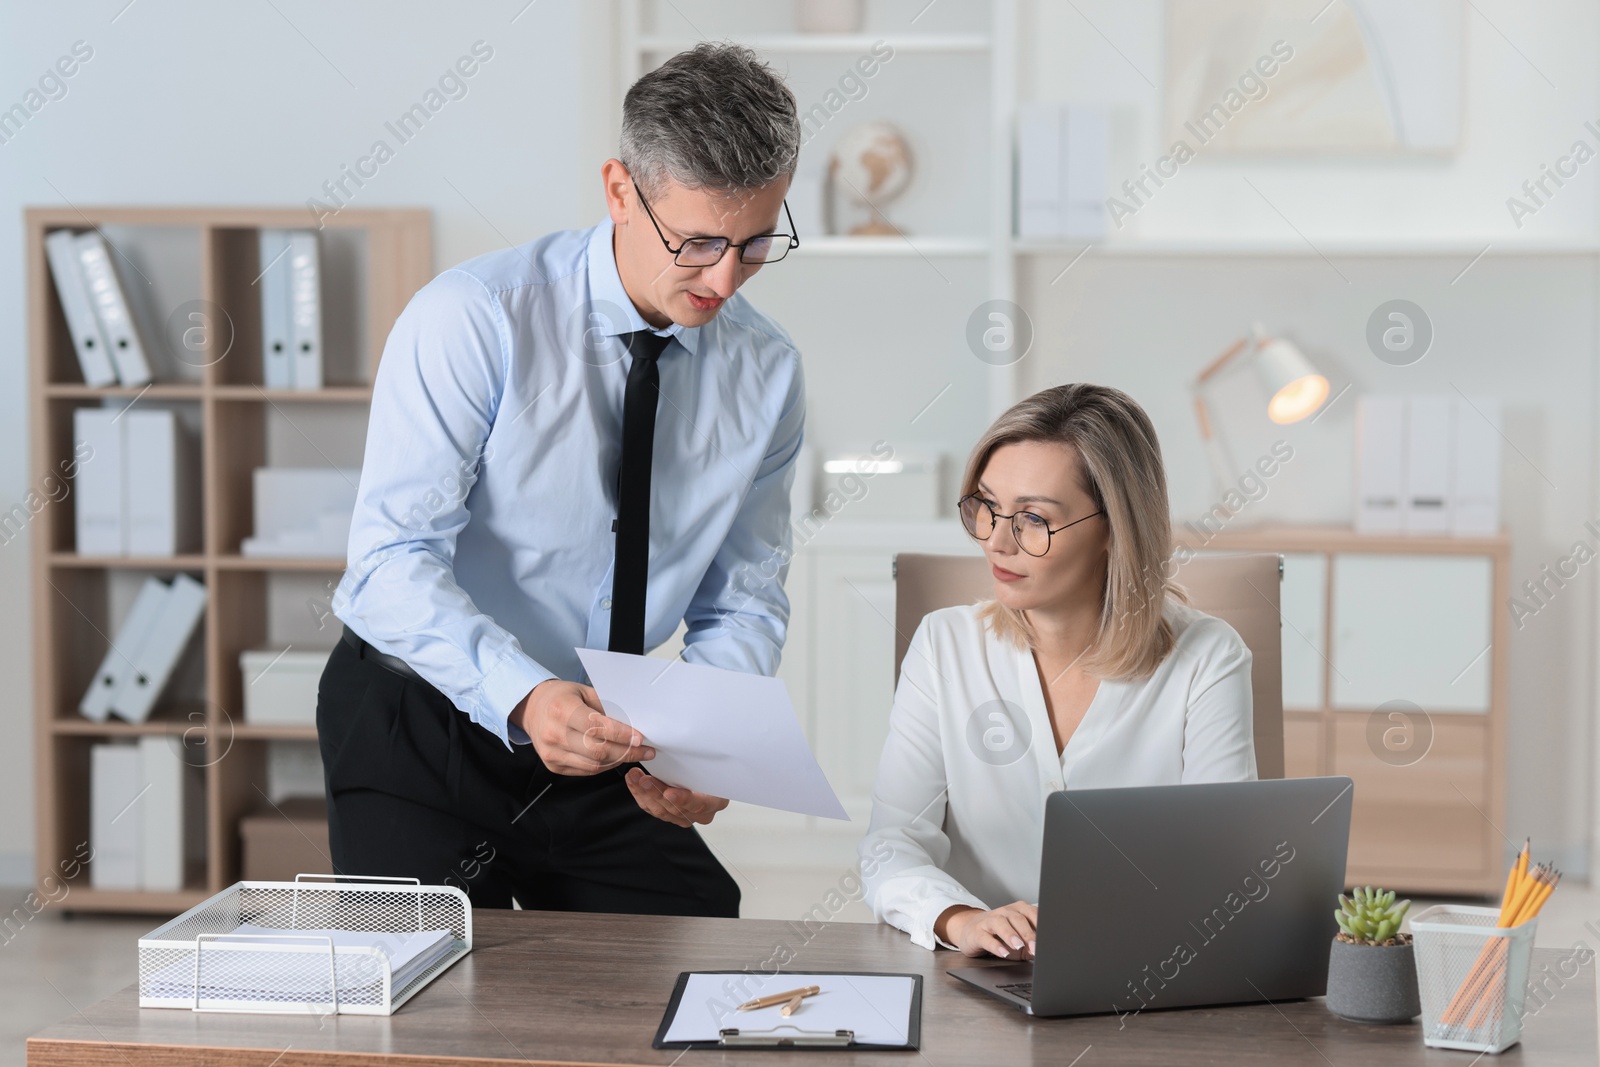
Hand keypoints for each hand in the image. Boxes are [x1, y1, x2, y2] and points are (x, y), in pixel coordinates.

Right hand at [511, 679, 654, 774]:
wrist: (532, 709)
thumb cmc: (561, 697)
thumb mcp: (584, 691)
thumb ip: (606, 706)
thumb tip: (633, 722)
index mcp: (561, 710)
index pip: (596, 727)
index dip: (621, 734)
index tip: (640, 738)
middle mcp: (553, 733)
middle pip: (597, 750)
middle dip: (626, 752)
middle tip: (646, 750)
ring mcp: (551, 753)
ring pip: (594, 765)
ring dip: (618, 761)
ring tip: (635, 754)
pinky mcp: (553, 766)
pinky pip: (586, 771)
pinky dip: (605, 766)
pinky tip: (616, 758)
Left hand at [624, 767, 728, 826]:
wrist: (708, 777)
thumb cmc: (711, 769)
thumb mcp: (710, 765)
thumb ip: (699, 764)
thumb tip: (687, 746)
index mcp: (715, 801)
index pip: (699, 804)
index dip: (683, 799)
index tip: (668, 793)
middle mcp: (701, 814)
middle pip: (675, 809)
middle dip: (656, 793)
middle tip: (643, 780)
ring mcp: (685, 817)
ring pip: (661, 810)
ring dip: (644, 793)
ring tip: (634, 777)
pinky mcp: (670, 815)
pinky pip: (653, 808)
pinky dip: (641, 795)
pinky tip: (634, 783)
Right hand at [937, 902, 1037, 959]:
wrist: (972, 932)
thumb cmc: (1000, 937)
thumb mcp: (1020, 941)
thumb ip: (1032, 945)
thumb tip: (1045, 953)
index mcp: (1018, 911)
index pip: (1032, 913)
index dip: (1040, 925)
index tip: (1047, 938)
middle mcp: (1004, 912)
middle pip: (1017, 918)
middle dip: (1028, 934)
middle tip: (1035, 947)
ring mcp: (989, 921)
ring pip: (1000, 923)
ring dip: (1010, 935)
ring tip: (1018, 946)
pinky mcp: (977, 932)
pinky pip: (986, 937)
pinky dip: (995, 945)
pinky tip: (1003, 953)